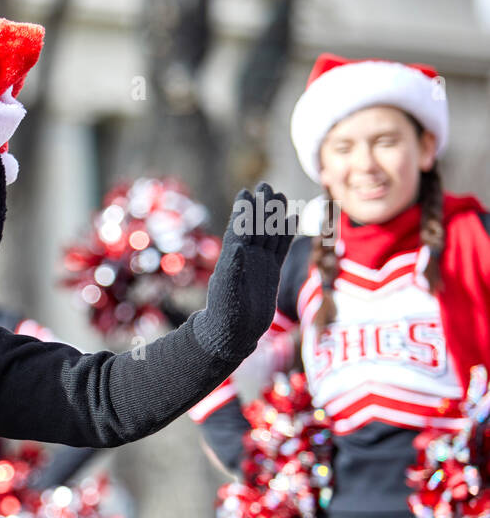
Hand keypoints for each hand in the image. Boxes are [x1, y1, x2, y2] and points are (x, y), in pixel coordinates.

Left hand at [193, 182, 295, 360]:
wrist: (234, 332)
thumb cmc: (225, 313)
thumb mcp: (227, 290)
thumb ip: (233, 267)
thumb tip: (238, 245)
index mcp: (232, 258)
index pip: (239, 230)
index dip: (242, 212)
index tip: (246, 192)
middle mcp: (245, 258)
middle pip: (255, 227)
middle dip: (260, 207)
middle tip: (265, 185)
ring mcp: (258, 264)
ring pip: (269, 235)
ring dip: (274, 216)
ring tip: (279, 196)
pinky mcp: (269, 272)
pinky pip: (279, 249)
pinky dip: (285, 235)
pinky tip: (291, 220)